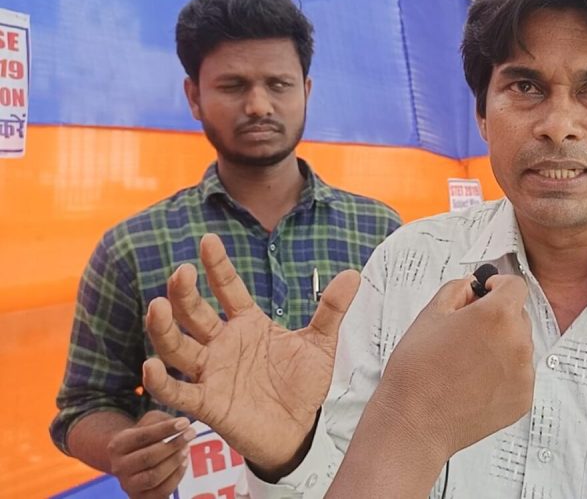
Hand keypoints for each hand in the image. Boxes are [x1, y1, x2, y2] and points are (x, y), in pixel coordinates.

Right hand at [107, 411, 194, 497]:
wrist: (133, 461)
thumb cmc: (146, 438)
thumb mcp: (149, 422)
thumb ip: (162, 420)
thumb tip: (183, 423)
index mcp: (117, 446)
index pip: (142, 437)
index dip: (165, 429)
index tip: (185, 422)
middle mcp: (118, 468)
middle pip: (147, 458)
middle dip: (173, 445)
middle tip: (190, 434)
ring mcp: (129, 485)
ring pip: (153, 477)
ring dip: (174, 461)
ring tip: (186, 449)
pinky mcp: (141, 498)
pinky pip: (162, 491)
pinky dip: (177, 476)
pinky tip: (184, 462)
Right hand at [142, 234, 359, 475]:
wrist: (303, 429)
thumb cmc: (305, 385)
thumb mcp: (321, 343)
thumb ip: (331, 309)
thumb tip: (353, 274)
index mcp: (247, 323)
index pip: (228, 287)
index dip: (217, 265)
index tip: (208, 241)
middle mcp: (223, 343)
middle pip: (194, 313)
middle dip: (183, 292)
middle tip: (181, 272)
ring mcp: (212, 371)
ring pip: (177, 346)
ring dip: (164, 328)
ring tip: (157, 305)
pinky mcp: (207, 403)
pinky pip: (178, 390)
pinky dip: (161, 380)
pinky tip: (151, 365)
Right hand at [375, 272, 533, 455]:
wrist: (414, 422)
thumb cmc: (417, 373)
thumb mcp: (430, 315)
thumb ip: (457, 290)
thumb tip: (472, 286)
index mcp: (497, 315)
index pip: (515, 286)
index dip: (498, 286)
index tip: (488, 292)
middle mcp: (517, 342)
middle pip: (519, 316)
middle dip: (498, 318)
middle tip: (468, 332)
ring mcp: (523, 373)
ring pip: (520, 346)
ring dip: (501, 346)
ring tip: (467, 362)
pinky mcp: (523, 398)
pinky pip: (520, 374)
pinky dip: (504, 374)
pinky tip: (475, 381)